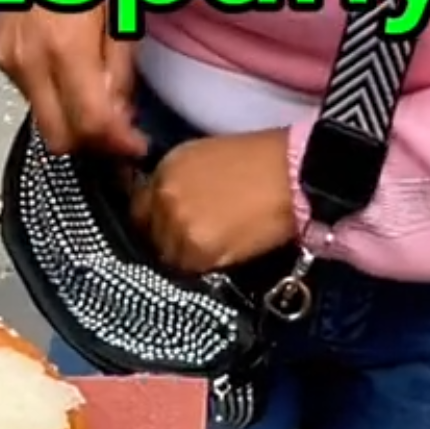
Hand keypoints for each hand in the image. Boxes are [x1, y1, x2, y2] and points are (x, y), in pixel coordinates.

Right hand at [0, 6, 144, 159]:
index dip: (118, 144)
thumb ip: (121, 65)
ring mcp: (6, 58)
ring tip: (97, 90)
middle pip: (58, 137)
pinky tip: (70, 66)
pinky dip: (52, 92)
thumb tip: (121, 112)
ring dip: (70, 116)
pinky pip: (28, 91)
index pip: (90, 124)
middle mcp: (28, 60)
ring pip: (41, 117)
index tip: (136, 146)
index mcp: (65, 46)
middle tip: (119, 131)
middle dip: (91, 143)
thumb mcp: (121, 3)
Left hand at [130, 132, 296, 274]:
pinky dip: (201, 268)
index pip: (138, 206)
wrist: (291, 175)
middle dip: (164, 240)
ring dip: (182, 258)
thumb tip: (167, 206)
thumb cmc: (258, 161)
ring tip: (210, 251)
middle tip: (191, 242)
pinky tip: (220, 257)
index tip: (167, 228)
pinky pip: (189, 270)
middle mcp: (163, 195)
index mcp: (165, 168)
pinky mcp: (198, 251)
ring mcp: (177, 226)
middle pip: (148, 234)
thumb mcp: (205, 158)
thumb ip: (179, 182)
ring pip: (167, 257)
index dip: (153, 219)